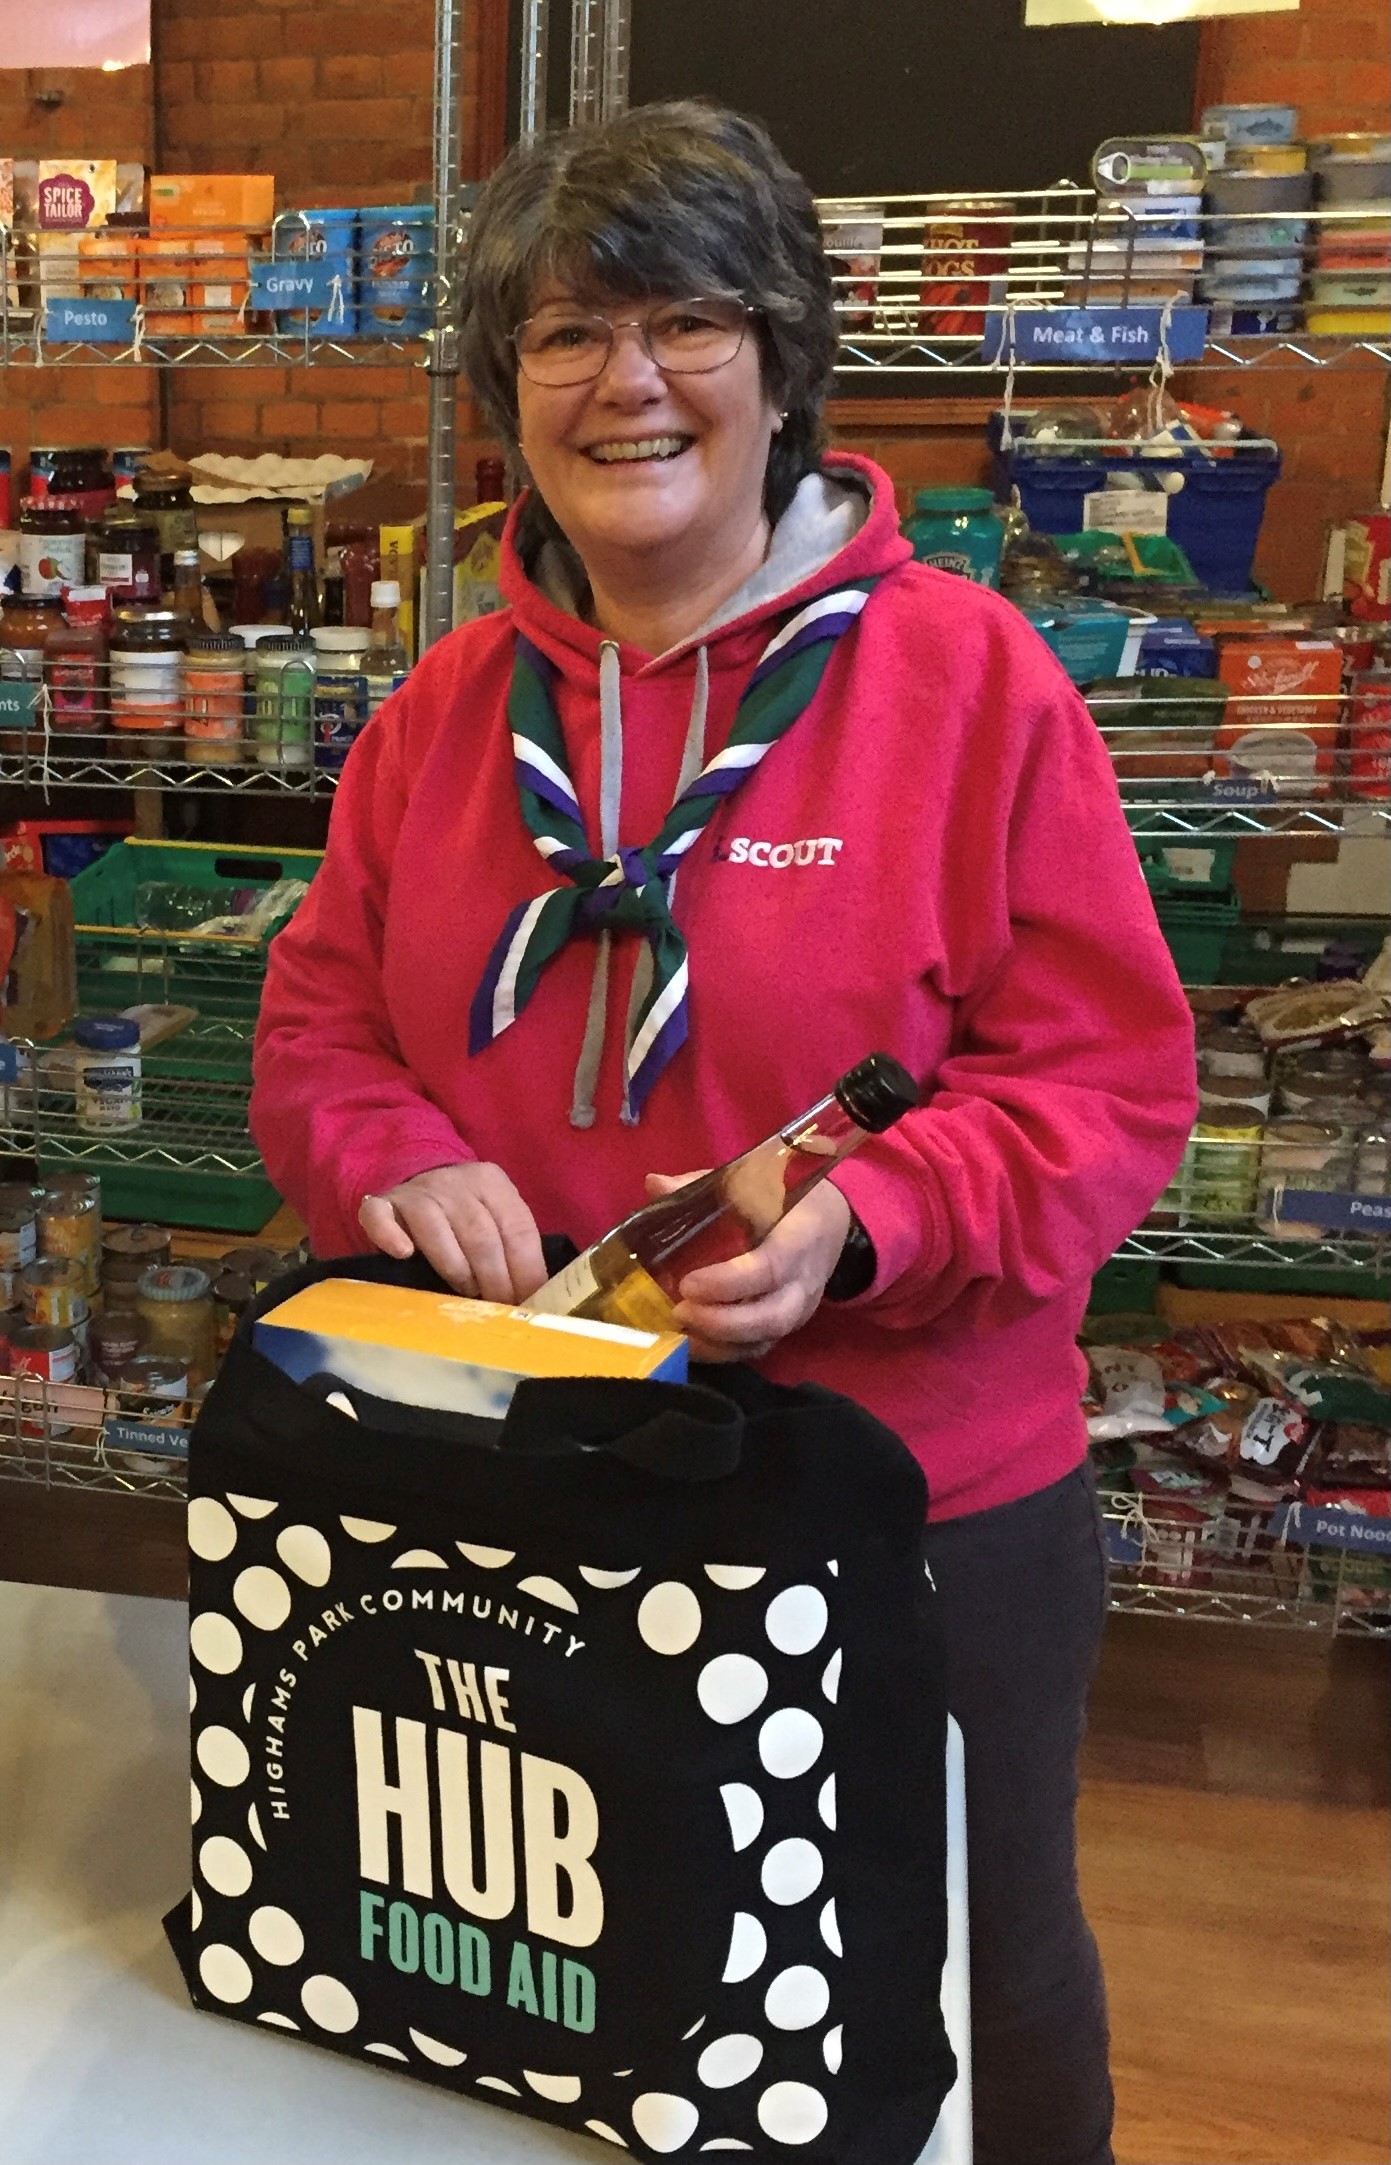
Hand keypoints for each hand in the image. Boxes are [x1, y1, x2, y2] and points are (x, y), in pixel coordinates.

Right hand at [359, 1163, 546, 1302]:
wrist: (414, 1179)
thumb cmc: (463, 1213)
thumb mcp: (494, 1217)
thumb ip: (512, 1246)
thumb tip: (534, 1296)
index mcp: (491, 1182)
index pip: (516, 1229)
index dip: (525, 1271)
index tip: (526, 1302)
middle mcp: (455, 1182)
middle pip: (481, 1236)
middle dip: (494, 1279)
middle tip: (498, 1308)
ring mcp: (416, 1192)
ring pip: (438, 1232)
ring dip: (456, 1270)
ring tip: (466, 1293)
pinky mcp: (381, 1204)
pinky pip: (382, 1218)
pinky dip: (391, 1237)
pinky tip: (404, 1254)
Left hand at [644, 1171, 851, 1362]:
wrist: (828, 1223)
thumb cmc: (783, 1199)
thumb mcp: (751, 1182)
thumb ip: (702, 1185)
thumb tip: (654, 1184)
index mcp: (799, 1240)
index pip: (770, 1269)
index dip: (728, 1282)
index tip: (688, 1283)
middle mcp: (802, 1283)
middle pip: (770, 1317)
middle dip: (721, 1322)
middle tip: (678, 1311)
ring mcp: (796, 1311)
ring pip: (762, 1340)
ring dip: (716, 1343)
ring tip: (677, 1330)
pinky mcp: (783, 1328)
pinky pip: (756, 1350)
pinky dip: (721, 1351)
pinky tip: (688, 1340)